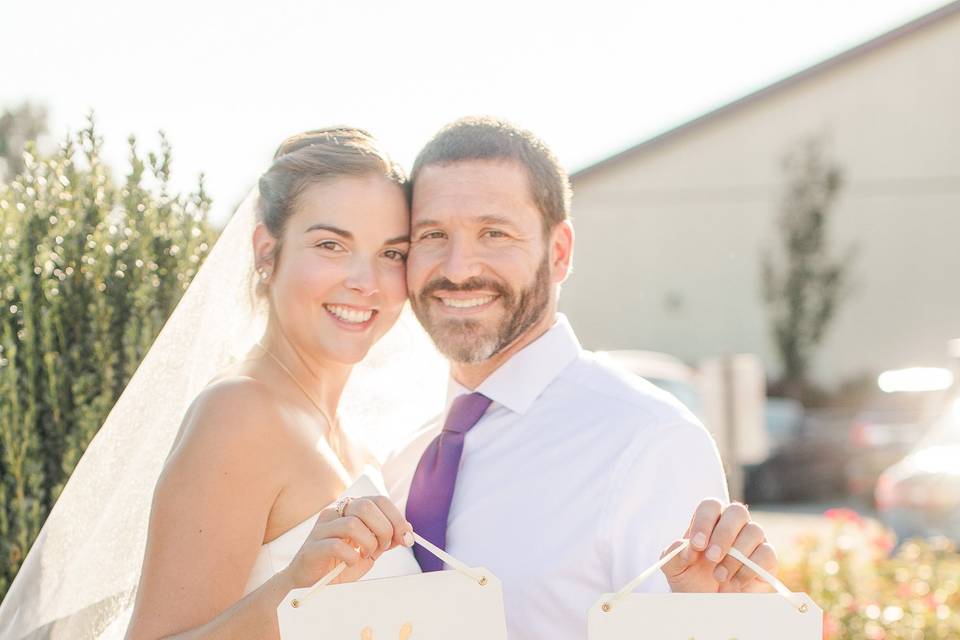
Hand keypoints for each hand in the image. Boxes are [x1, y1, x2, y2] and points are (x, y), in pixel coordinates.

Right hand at [285, 495, 414, 588]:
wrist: (312, 584)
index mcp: (350, 508)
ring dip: (368, 543)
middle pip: (366, 506)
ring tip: (366, 555)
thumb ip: (386, 538)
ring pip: (352, 524)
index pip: (379, 500)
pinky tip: (351, 563)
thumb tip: (407, 529)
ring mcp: (321, 528)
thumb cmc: (341, 564)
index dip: (397, 518)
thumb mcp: (370, 549)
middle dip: (384, 529)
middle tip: (383, 548)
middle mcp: (335, 513)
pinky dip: (351, 556)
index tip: (406, 538)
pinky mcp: (311, 547)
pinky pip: (336, 544)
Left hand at [661, 498, 776, 592]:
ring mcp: (753, 540)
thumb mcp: (675, 568)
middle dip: (723, 535)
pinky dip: (749, 569)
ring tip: (719, 577)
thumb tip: (685, 547)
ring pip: (754, 531)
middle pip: (737, 511)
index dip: (704, 521)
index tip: (696, 545)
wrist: (709, 605)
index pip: (711, 506)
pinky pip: (766, 553)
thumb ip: (674, 554)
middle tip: (711, 558)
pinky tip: (734, 583)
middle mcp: (734, 525)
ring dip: (735, 556)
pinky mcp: (767, 558)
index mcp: (710, 521)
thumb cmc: (692, 580)